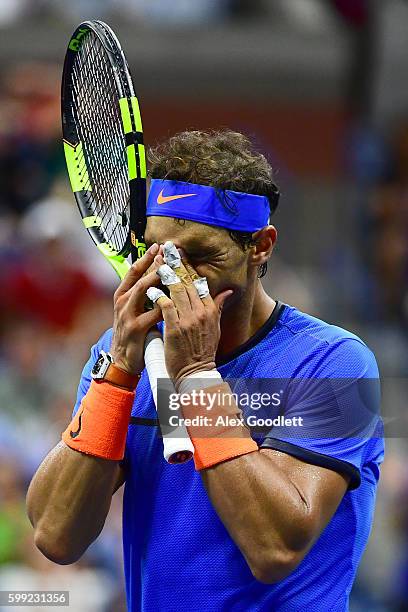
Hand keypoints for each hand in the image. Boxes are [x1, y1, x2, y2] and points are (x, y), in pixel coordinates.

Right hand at [110, 244, 161, 374]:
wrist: (122, 361)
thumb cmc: (132, 335)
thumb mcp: (133, 312)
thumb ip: (144, 296)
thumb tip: (158, 278)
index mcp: (122, 296)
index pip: (134, 271)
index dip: (146, 257)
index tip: (159, 246)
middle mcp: (123, 302)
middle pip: (139, 276)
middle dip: (154, 262)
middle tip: (168, 252)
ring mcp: (128, 315)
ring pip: (143, 290)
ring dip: (158, 278)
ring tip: (172, 268)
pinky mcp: (136, 328)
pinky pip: (153, 313)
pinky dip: (166, 305)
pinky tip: (177, 299)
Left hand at [151, 248, 231, 387]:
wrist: (196, 372)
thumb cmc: (203, 350)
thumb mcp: (215, 327)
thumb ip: (217, 306)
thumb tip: (226, 291)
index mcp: (210, 309)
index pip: (198, 281)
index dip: (188, 265)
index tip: (180, 252)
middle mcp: (200, 311)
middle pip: (187, 281)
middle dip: (176, 263)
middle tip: (168, 248)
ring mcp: (188, 319)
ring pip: (176, 289)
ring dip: (166, 273)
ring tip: (158, 260)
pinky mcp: (175, 328)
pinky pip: (165, 306)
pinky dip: (158, 295)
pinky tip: (151, 287)